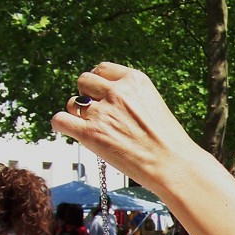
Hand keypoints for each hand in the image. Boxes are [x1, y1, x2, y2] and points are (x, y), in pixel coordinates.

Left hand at [50, 63, 197, 192]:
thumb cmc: (168, 142)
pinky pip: (60, 121)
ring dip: (77, 114)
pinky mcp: (91, 133)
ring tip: (91, 128)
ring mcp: (102, 112)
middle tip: (95, 112)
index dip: (99, 82)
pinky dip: (61, 125)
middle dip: (87, 95)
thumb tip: (106, 100)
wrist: (173, 165)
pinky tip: (68, 131)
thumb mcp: (154, 105)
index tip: (100, 94)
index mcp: (135, 80)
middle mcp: (117, 91)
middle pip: (84, 81)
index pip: (103, 69)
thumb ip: (130, 97)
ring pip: (72, 103)